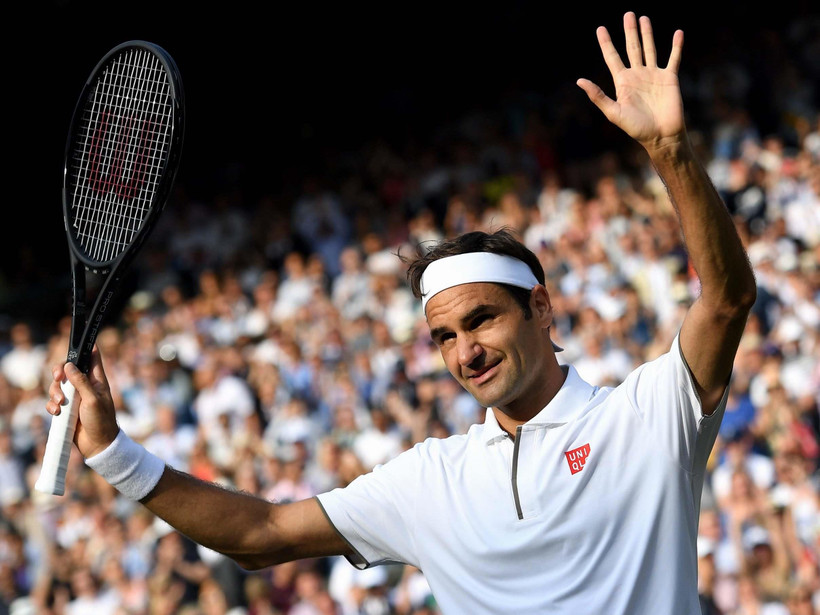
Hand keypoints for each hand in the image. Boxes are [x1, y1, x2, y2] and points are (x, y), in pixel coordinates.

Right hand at [45, 349, 119, 458]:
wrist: (97, 444)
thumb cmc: (101, 421)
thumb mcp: (92, 399)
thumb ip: (81, 382)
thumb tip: (69, 365)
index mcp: (97, 380)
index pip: (92, 358)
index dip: (85, 348)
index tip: (77, 343)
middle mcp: (85, 386)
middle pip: (67, 369)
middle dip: (59, 372)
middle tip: (57, 377)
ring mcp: (75, 397)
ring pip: (58, 385)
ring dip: (54, 392)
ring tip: (60, 403)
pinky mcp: (66, 409)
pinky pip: (53, 401)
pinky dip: (52, 405)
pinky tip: (57, 412)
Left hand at [577, 12, 684, 152]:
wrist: (661, 136)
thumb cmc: (636, 128)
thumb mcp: (614, 112)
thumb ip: (598, 96)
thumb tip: (579, 81)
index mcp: (623, 82)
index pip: (612, 57)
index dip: (606, 43)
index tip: (600, 28)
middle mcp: (637, 75)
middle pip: (632, 48)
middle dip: (629, 31)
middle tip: (628, 13)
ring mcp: (654, 75)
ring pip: (650, 49)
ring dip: (647, 33)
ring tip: (643, 18)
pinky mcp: (669, 78)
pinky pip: (673, 58)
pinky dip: (676, 46)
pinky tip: (678, 32)